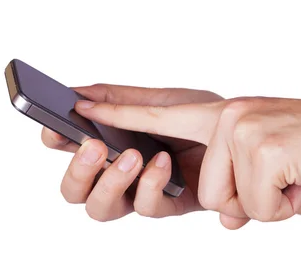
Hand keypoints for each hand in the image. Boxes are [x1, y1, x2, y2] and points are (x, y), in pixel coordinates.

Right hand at [41, 84, 232, 223]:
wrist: (245, 133)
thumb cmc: (203, 116)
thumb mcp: (159, 100)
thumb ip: (119, 99)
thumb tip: (77, 92)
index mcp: (112, 140)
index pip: (68, 147)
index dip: (55, 139)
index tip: (54, 126)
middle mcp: (120, 171)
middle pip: (75, 189)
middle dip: (77, 171)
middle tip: (92, 147)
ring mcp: (141, 190)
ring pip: (100, 208)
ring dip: (110, 183)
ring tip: (129, 157)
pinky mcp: (168, 204)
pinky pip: (146, 207)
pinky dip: (151, 183)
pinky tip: (163, 161)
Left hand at [75, 96, 300, 222]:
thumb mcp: (264, 163)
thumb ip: (233, 183)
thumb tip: (225, 219)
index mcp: (219, 116)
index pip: (156, 114)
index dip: (116, 111)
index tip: (78, 102)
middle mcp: (225, 115)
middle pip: (200, 192)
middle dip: (234, 201)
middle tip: (268, 181)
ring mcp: (241, 128)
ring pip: (226, 203)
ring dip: (263, 203)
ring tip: (288, 178)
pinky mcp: (262, 147)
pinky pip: (256, 207)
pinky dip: (283, 207)